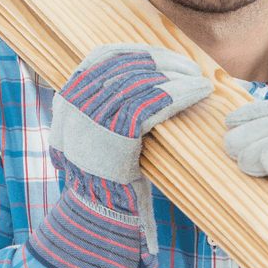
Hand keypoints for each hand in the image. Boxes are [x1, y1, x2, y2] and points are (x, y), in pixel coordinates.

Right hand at [27, 44, 212, 267]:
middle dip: (163, 62)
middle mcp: (75, 106)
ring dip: (178, 77)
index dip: (136, 52)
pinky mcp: (114, 136)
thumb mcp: (98, 135)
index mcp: (67, 100)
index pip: (101, 57)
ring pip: (143, 82)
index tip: (162, 56)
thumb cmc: (107, 178)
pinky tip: (199, 93)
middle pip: (125, 66)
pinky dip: (181, 94)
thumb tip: (144, 74)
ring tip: (200, 81)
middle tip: (190, 67)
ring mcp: (92, 120)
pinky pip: (153, 103)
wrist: (98, 215)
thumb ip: (107, 106)